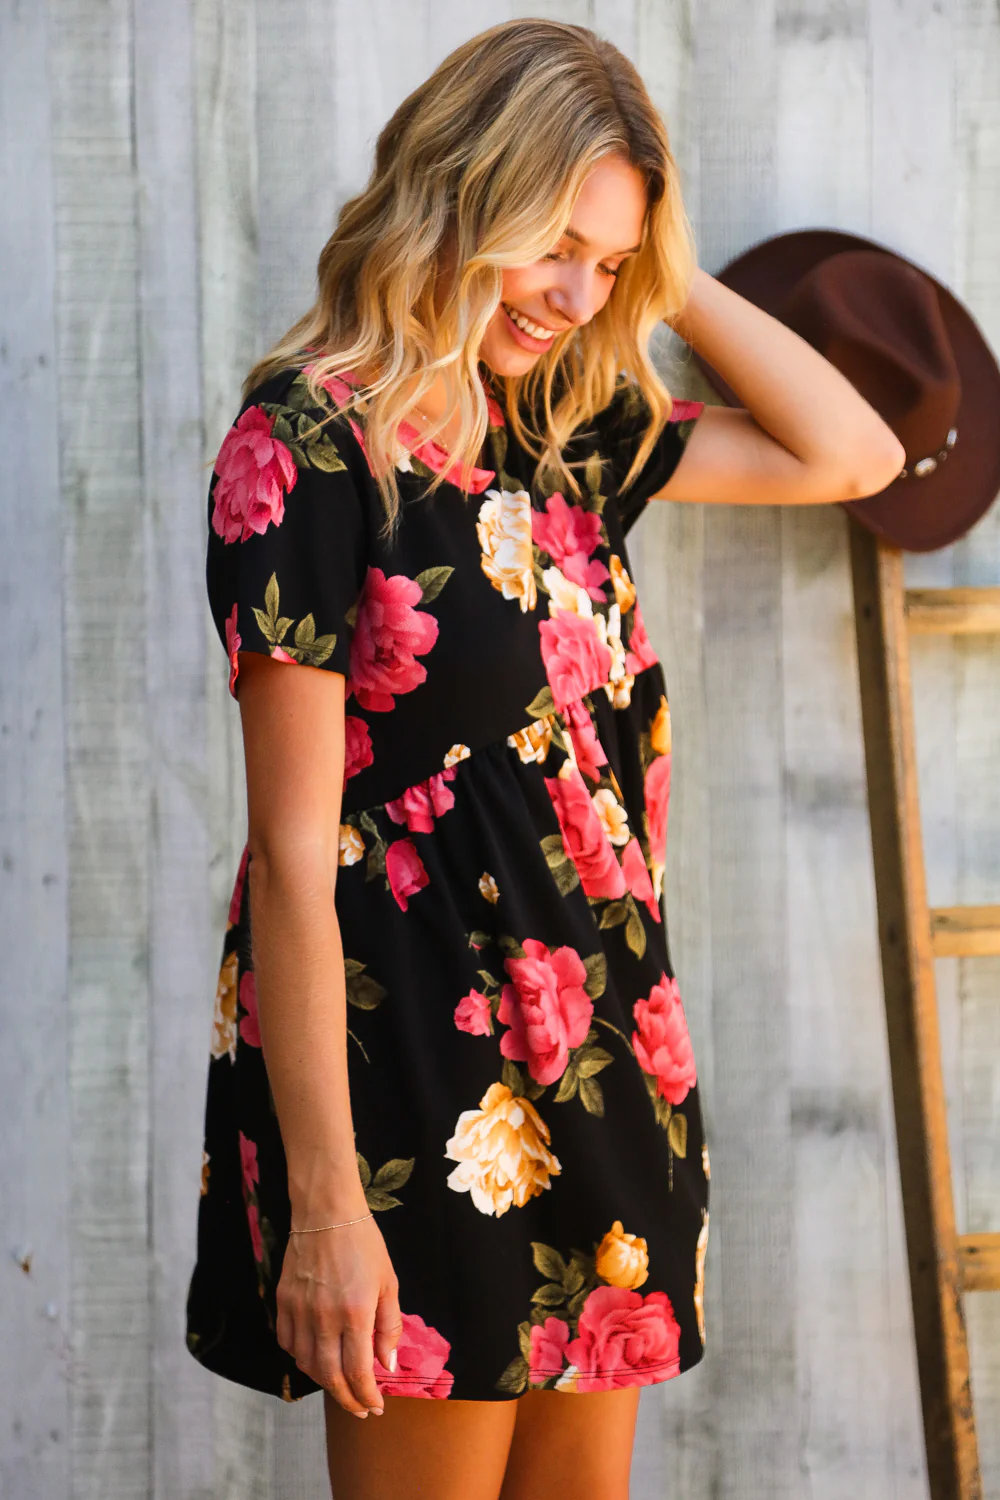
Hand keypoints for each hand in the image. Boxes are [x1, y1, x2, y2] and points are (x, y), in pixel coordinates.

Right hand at [276, 1213, 401, 1415]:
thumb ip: (389, 1326)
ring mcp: (300, 1310)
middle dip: (347, 1399)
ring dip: (324, 1381)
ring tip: (340, 1384)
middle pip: (330, 1376)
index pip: (358, 1371)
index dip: (366, 1395)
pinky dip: (301, 1358)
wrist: (326, 1212)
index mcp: (356, 1312)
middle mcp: (325, 1317)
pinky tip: (315, 1357)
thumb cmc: (364, 1244)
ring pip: (306, 1364)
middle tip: (359, 1408)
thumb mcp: (389, 1282)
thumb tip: (387, 1364)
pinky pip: (288, 1343)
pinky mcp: (283, 1302)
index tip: (375, 1406)